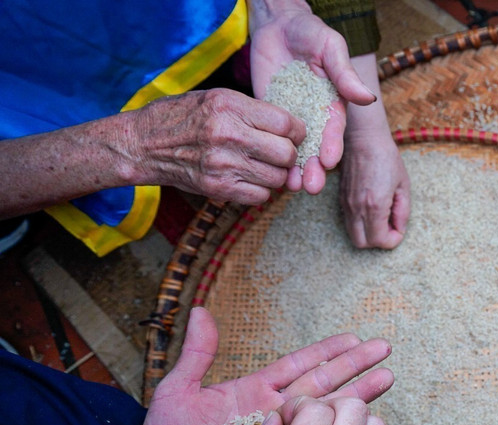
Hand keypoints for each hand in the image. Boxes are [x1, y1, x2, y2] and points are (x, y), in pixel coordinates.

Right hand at [129, 89, 304, 203]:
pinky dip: (261, 190)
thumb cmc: (182, 117)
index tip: (294, 135)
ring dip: (276, 175)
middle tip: (281, 153)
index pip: (286, 124)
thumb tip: (291, 126)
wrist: (143, 144)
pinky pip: (261, 196)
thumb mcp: (216, 98)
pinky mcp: (218, 188)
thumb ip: (252, 110)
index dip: (297, 132)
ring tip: (263, 166)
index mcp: (230, 107)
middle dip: (289, 155)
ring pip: (278, 178)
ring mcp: (222, 164)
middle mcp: (228, 134)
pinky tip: (250, 179)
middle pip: (286, 154)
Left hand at [132, 307, 392, 424]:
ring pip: (327, 411)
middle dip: (354, 365)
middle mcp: (273, 410)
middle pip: (323, 382)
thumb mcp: (176, 391)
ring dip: (356, 395)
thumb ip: (196, 354)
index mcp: (254, 389)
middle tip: (383, 349)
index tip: (354, 337)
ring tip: (386, 378)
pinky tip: (363, 423)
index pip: (299, 364)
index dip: (326, 351)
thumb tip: (199, 310)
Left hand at [247, 0, 376, 193]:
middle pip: (315, 147)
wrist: (279, 23)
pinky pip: (270, 137)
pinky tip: (270, 169)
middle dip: (314, 168)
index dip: (331, 146)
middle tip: (311, 187)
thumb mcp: (331, 48)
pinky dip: (271, 153)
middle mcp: (314, 116)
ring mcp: (291, 117)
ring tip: (291, 186)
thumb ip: (345, 74)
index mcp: (333, 103)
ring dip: (293, 169)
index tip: (328, 161)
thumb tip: (367, 98)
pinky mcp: (270, 114)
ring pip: (293, 148)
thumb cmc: (311, 32)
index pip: (333, 130)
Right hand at [340, 54, 410, 248]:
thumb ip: (402, 211)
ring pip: (354, 234)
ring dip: (369, 232)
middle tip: (389, 226)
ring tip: (382, 217)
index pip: (380, 241)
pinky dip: (361, 223)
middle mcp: (357, 208)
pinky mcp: (341, 198)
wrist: (363, 137)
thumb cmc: (387, 157)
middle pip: (363, 244)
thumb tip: (398, 229)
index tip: (399, 228)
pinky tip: (371, 209)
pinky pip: (348, 221)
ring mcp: (346, 203)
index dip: (393, 240)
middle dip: (378, 240)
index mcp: (375, 205)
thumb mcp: (403, 184)